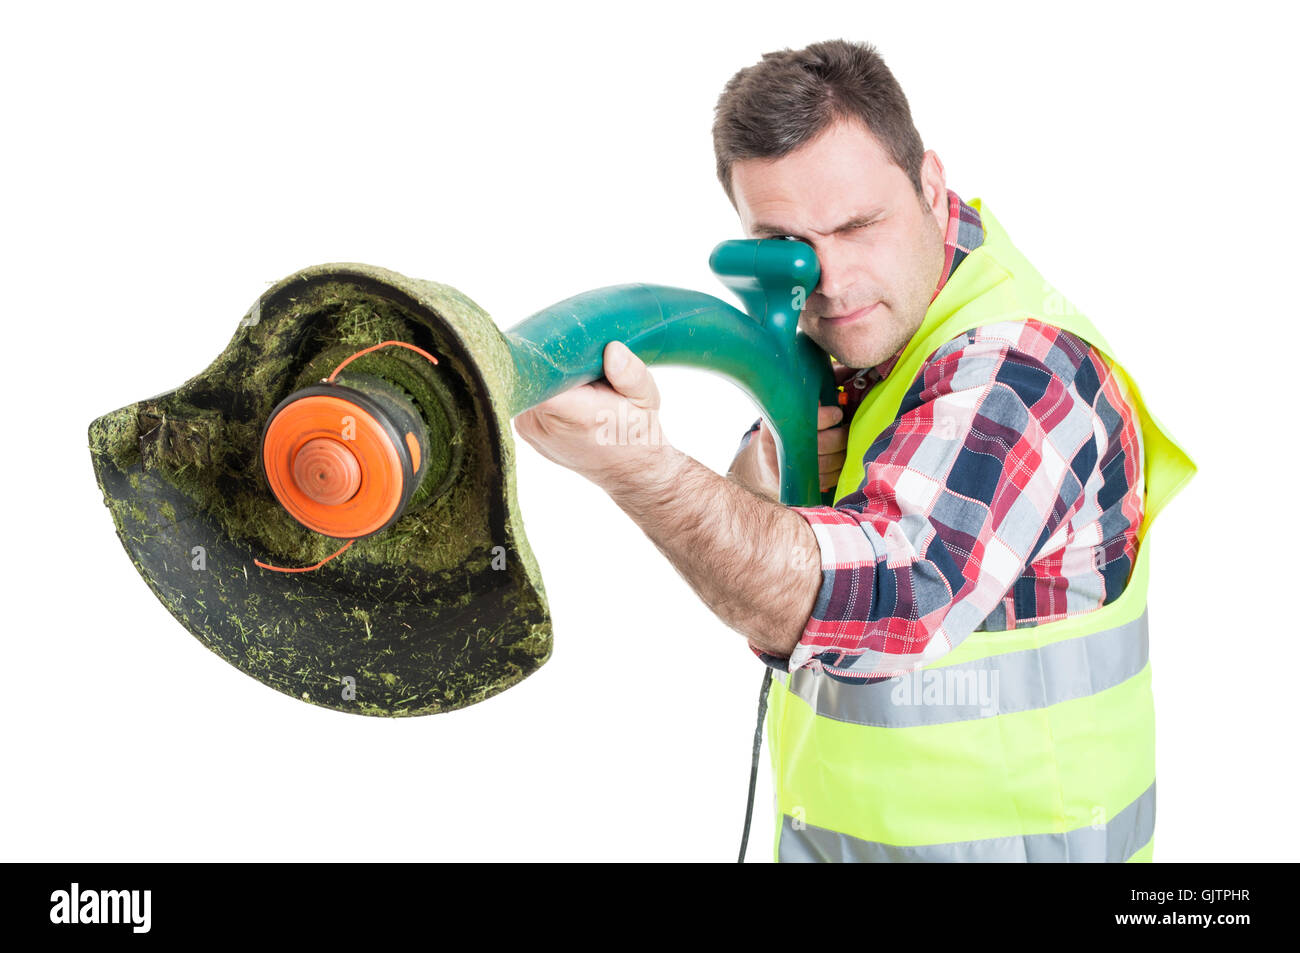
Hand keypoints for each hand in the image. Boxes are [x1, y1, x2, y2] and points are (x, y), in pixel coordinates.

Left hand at [514, 339, 672, 486]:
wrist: (626, 470)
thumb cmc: (636, 431)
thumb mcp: (646, 399)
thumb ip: (631, 374)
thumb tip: (612, 349)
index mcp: (574, 414)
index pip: (539, 374)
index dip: (546, 353)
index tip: (565, 344)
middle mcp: (544, 425)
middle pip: (530, 376)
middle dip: (550, 361)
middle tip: (577, 359)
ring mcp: (529, 430)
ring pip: (526, 385)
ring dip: (545, 376)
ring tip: (574, 379)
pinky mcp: (525, 431)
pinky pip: (526, 398)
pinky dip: (542, 390)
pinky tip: (565, 392)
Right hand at [727, 361, 855, 499]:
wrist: (763, 464)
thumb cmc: (786, 426)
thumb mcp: (795, 404)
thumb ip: (821, 386)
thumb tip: (848, 369)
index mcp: (777, 420)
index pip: (808, 418)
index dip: (828, 417)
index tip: (836, 413)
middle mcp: (776, 444)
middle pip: (822, 445)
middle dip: (841, 437)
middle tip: (846, 430)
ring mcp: (783, 467)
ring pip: (826, 465)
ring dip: (842, 456)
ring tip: (846, 446)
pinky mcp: (793, 484)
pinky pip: (824, 481)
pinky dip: (837, 473)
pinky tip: (838, 462)